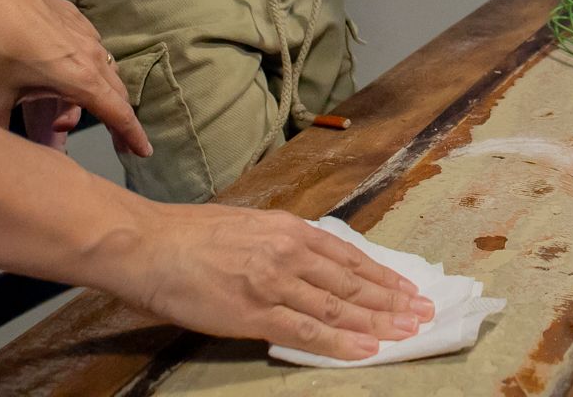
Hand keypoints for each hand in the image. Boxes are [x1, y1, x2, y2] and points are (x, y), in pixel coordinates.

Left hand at [0, 0, 151, 156]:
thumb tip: (0, 155)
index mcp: (79, 79)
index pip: (118, 114)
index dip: (132, 136)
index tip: (144, 153)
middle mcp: (90, 54)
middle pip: (117, 93)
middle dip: (119, 120)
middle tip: (118, 142)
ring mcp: (84, 31)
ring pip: (106, 68)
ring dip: (101, 92)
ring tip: (84, 107)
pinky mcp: (72, 15)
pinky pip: (92, 47)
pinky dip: (89, 66)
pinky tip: (67, 69)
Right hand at [133, 205, 436, 359]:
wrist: (147, 245)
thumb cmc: (189, 235)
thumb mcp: (248, 225)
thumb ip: (282, 242)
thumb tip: (313, 260)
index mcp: (288, 229)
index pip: (348, 256)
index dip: (382, 274)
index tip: (409, 288)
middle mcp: (288, 252)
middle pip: (352, 281)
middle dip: (392, 299)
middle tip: (425, 312)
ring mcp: (273, 282)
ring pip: (338, 305)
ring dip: (378, 321)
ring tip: (408, 330)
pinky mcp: (254, 312)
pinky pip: (307, 331)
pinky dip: (341, 341)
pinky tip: (366, 348)